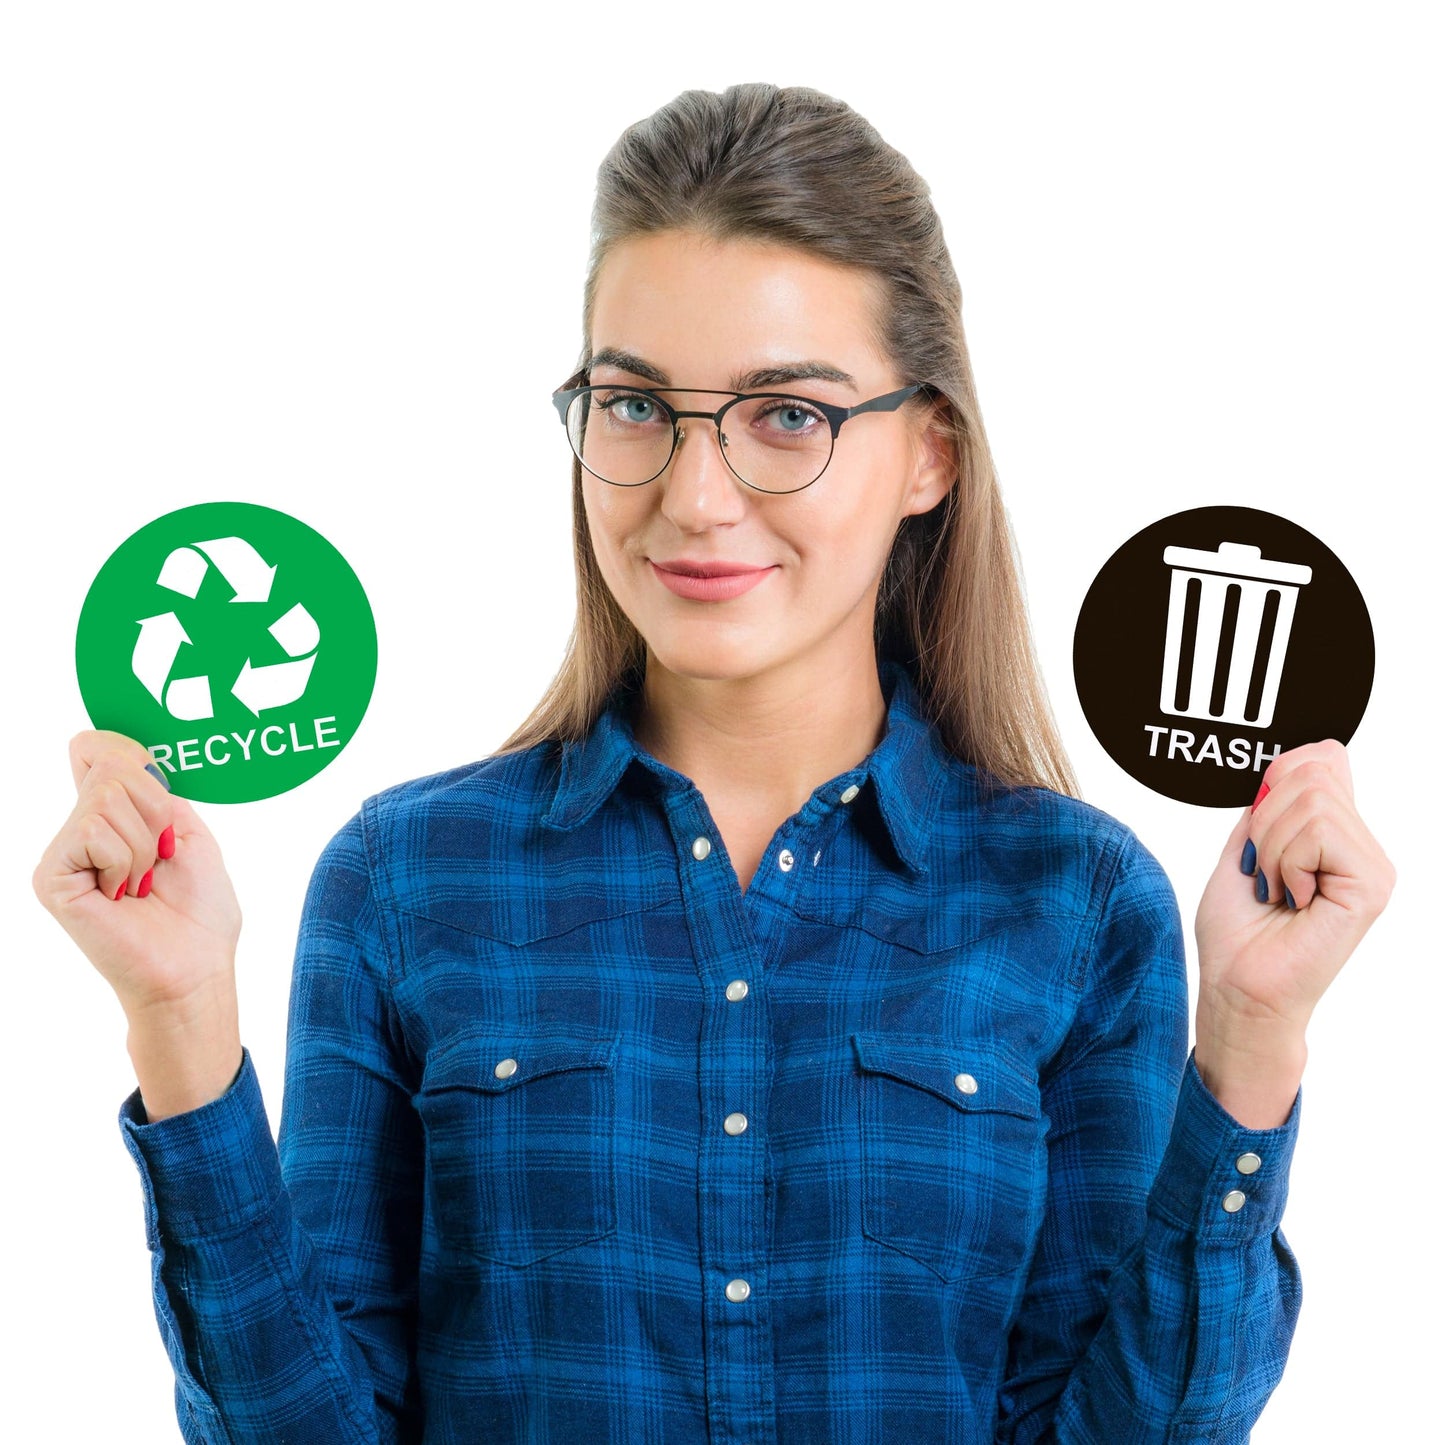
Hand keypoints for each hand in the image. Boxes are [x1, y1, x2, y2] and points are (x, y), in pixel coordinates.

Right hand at [33, 729, 242, 1016]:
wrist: (194, 968)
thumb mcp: (186, 830)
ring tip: (143, 883)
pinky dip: (125, 860)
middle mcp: (79, 830)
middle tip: (161, 860)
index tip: (161, 792)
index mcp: (111, 816)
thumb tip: (100, 745)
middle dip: (157, 810)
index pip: (96, 748)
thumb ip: (149, 786)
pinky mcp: (51, 877)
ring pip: (106, 797)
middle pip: (112, 766)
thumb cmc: (199, 911)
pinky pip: (93, 831)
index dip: (131, 754)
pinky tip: (123, 895)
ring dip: (145, 842)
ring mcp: (61, 853)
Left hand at [1192, 739, 1394, 1124]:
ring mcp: (1373, 866)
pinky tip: (1293, 900)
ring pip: (1312, 801)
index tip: (1257, 827)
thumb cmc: (1237, 930)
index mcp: (1335, 834)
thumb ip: (1271, 803)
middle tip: (1263, 871)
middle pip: (1312, 772)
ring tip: (1277, 890)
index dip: (1280, 777)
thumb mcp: (1244, 846)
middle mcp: (1362, 846)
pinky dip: (1286, 863)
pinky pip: (1318, 833)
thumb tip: (1296, 759)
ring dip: (1271, 847)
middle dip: (1264, 820)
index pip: (1323, 759)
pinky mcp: (1372, 885)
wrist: (1238, 987)